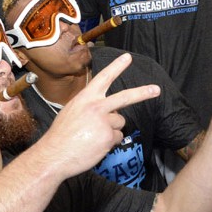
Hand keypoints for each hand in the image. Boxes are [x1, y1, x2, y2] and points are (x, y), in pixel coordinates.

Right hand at [40, 53, 159, 178]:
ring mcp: (104, 122)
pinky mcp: (108, 137)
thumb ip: (90, 106)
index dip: (116, 67)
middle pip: (125, 97)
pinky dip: (109, 143)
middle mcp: (96, 106)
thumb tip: (110, 111)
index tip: (128, 58)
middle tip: (156, 89)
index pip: (104, 78)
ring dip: (112, 130)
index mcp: (85, 98)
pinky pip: (117, 137)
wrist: (54, 154)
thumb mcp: (72, 111)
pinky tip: (95, 145)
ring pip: (120, 123)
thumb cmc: (61, 135)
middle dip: (143, 93)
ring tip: (94, 137)